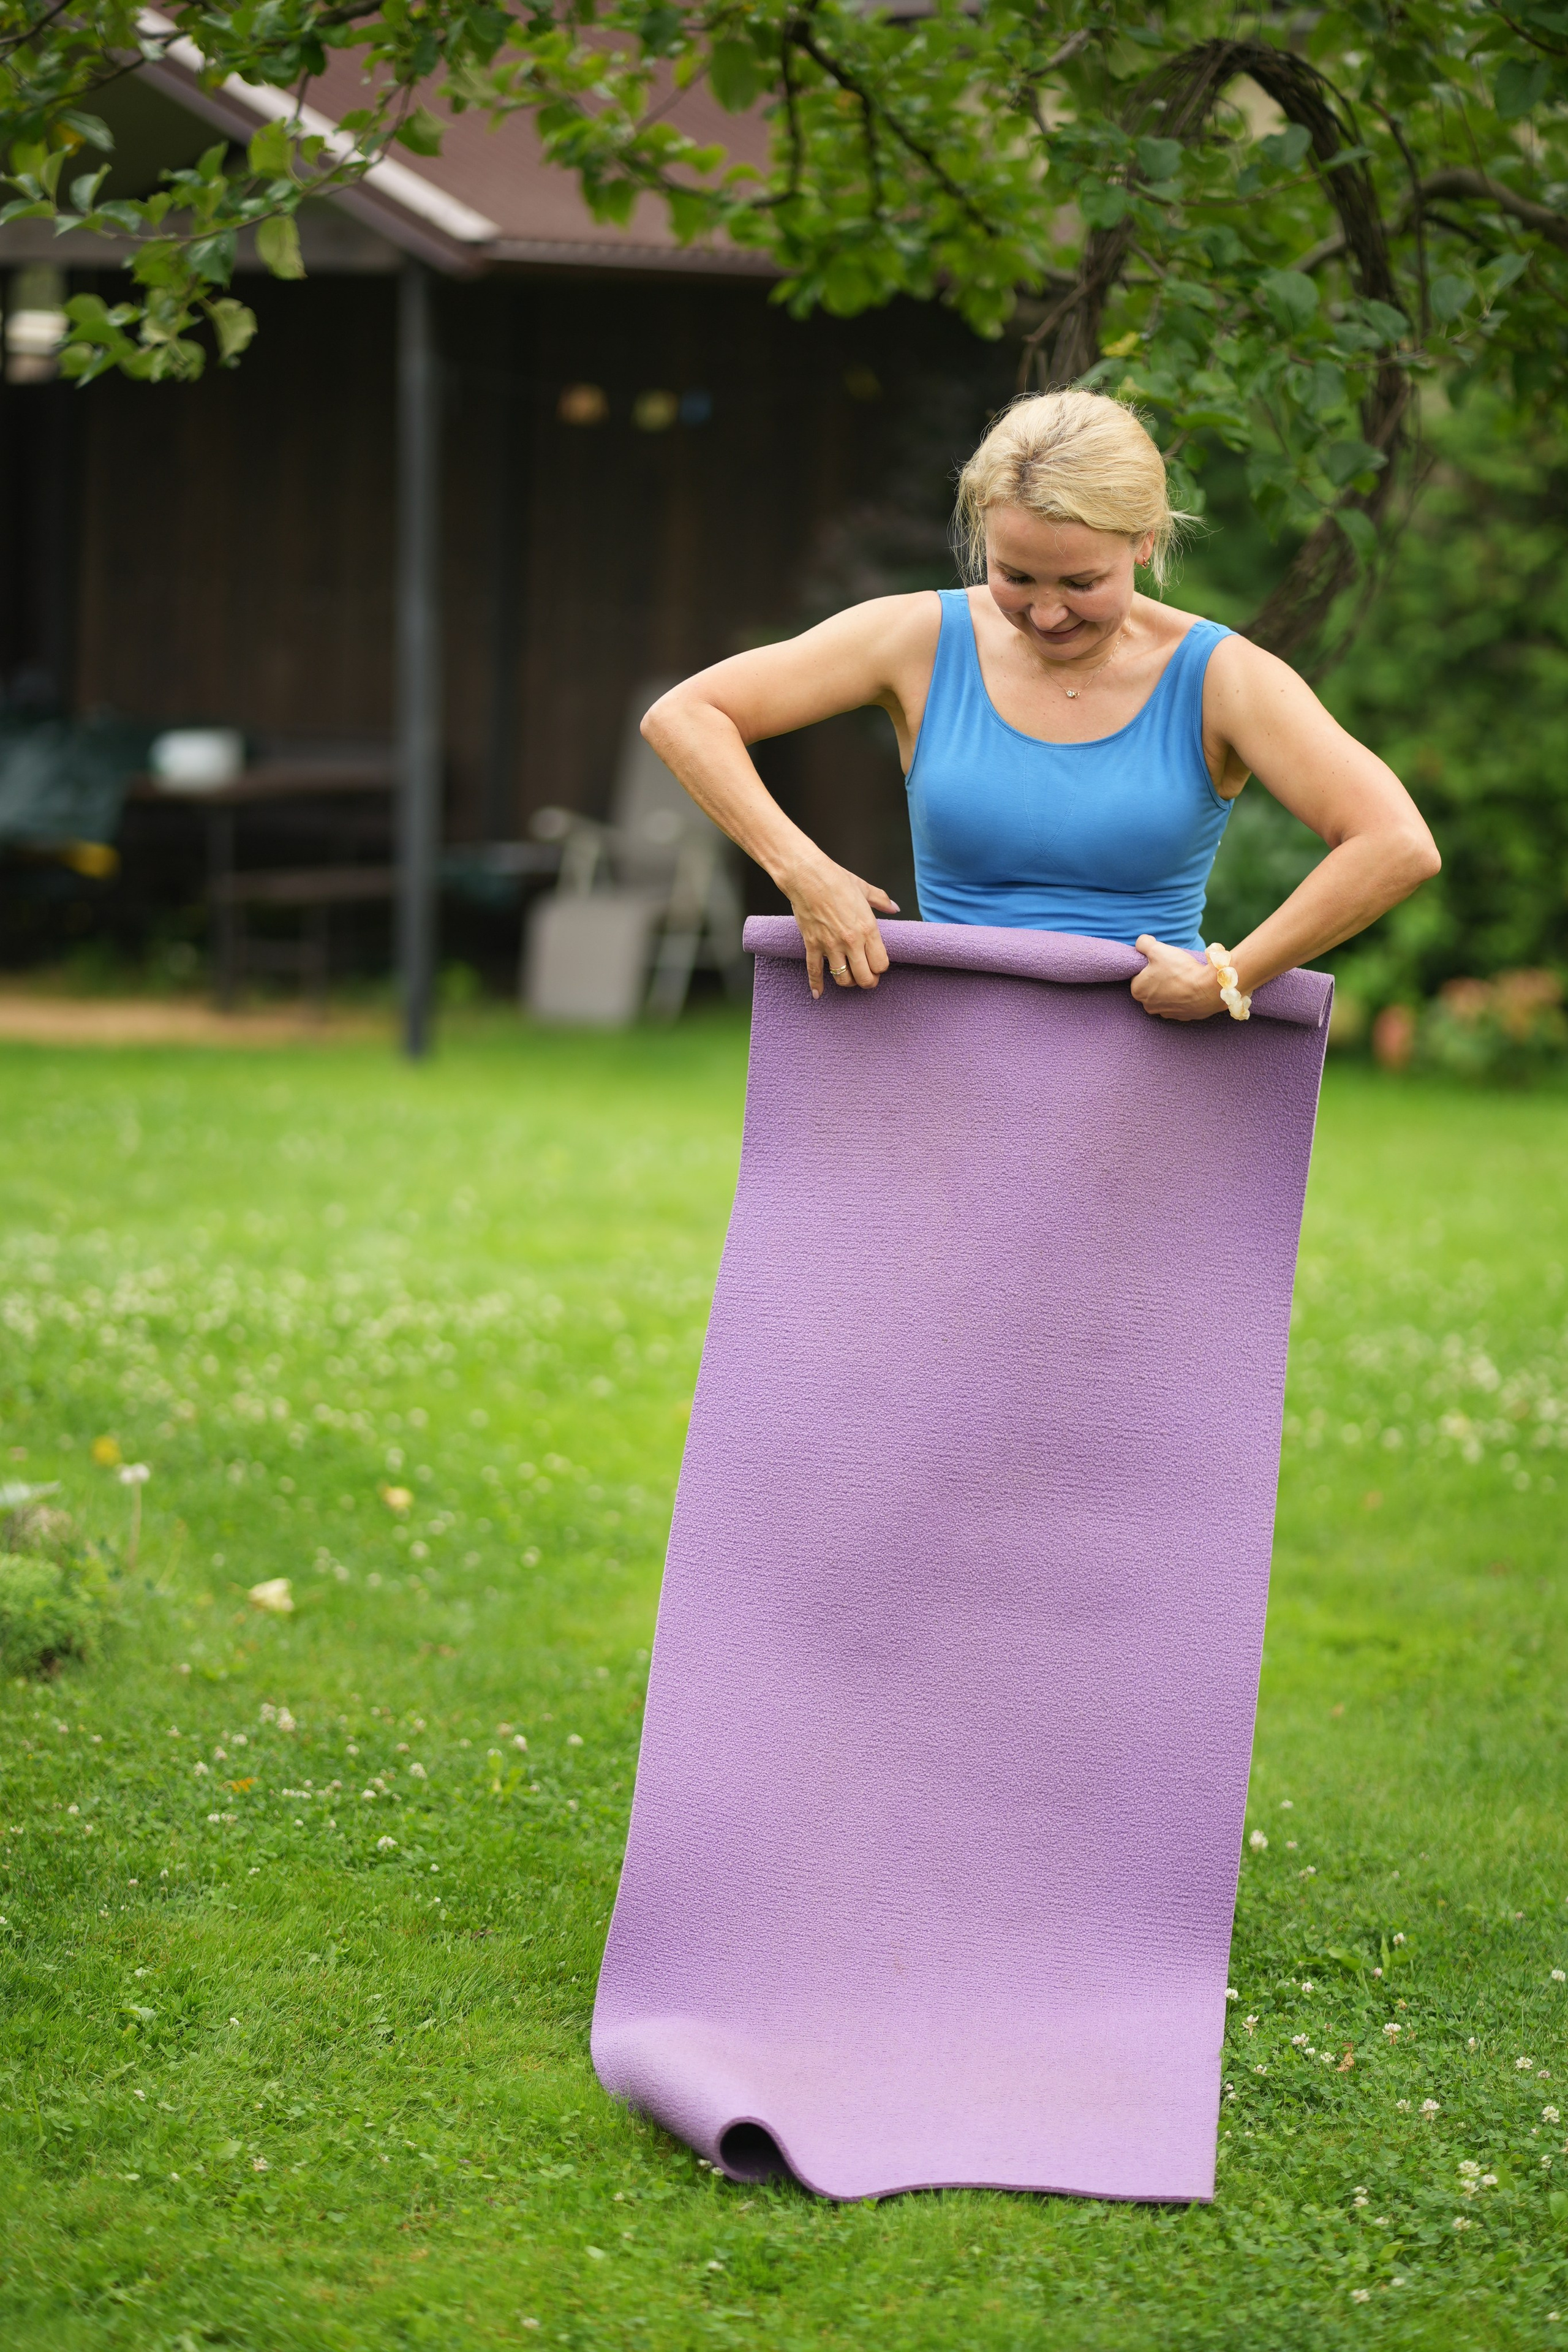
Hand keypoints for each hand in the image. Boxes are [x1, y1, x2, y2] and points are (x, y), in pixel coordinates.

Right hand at [783, 851, 899, 997]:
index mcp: (868, 929)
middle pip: (865, 978)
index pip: (881, 963)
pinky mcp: (812, 945)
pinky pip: (814, 972)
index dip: (881, 968)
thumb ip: (882, 901)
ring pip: (843, 980)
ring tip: (850, 978)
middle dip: (868, 981)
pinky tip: (817, 994)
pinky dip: (816, 985)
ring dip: (848, 982)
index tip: (878, 964)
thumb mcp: (865, 888)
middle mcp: (851, 942)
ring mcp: (830, 946)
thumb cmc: (836, 879)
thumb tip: (894, 907)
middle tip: (867, 977)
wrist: (807, 876)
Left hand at [1131, 934, 1224, 1021]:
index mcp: (1138, 991)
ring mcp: (1166, 1013)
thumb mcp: (1157, 949)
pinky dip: (1184, 995)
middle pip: (1152, 985)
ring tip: (1183, 976)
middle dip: (1160, 976)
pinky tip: (1191, 987)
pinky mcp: (1182, 1016)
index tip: (1161, 960)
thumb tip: (1141, 943)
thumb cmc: (1180, 969)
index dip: (1150, 964)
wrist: (1208, 988)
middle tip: (1173, 967)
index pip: (1139, 974)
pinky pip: (1180, 1002)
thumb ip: (1143, 943)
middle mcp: (1148, 1006)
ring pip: (1166, 995)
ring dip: (1172, 987)